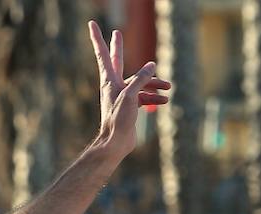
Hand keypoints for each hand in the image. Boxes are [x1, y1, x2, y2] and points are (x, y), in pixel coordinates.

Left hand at [88, 21, 171, 159]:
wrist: (116, 143)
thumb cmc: (118, 119)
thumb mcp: (131, 95)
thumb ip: (141, 79)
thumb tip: (152, 65)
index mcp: (109, 81)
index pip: (104, 55)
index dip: (99, 39)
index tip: (92, 24)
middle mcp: (114, 86)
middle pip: (118, 61)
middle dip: (119, 47)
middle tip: (116, 33)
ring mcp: (122, 96)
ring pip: (140, 82)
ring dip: (154, 84)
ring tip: (169, 87)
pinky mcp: (129, 106)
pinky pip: (144, 97)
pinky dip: (154, 98)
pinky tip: (165, 101)